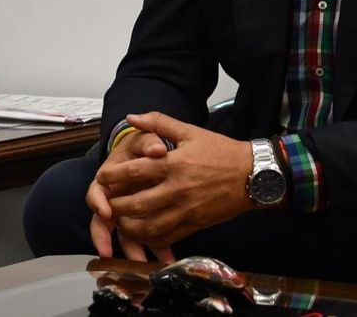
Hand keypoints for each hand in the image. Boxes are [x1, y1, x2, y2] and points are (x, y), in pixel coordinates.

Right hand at [86, 126, 173, 261]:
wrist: (157, 152)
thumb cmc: (145, 145)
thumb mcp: (145, 139)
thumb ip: (150, 140)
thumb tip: (157, 149)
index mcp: (108, 179)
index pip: (96, 193)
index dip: (98, 203)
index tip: (106, 212)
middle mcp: (114, 199)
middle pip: (102, 222)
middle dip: (105, 239)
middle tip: (108, 253)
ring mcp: (128, 212)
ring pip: (125, 235)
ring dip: (133, 250)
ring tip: (143, 264)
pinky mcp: (144, 219)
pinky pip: (147, 236)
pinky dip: (157, 247)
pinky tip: (168, 258)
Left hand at [101, 113, 253, 254]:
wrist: (254, 175)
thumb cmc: (220, 151)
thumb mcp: (190, 131)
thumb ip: (158, 122)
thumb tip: (131, 117)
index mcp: (174, 163)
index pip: (136, 171)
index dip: (114, 176)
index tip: (102, 177)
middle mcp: (178, 189)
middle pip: (138, 204)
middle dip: (117, 206)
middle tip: (106, 204)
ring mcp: (187, 209)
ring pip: (151, 226)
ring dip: (131, 227)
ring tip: (120, 222)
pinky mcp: (196, 224)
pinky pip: (169, 236)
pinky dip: (151, 238)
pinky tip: (142, 234)